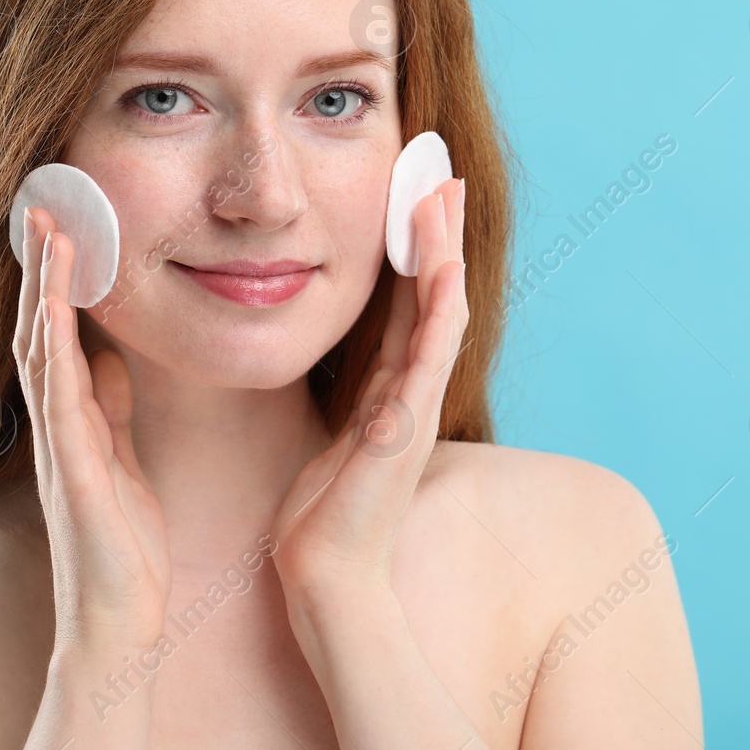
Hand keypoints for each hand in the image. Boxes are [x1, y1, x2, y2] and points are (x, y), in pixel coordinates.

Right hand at [14, 207, 171, 651]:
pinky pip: (57, 396)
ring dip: (42, 290)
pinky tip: (54, 310)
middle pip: (40, 327)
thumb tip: (109, 360)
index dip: (58, 279)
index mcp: (75, 420)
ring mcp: (59, 445)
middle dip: (40, 266)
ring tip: (45, 232)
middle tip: (40, 204)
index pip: (58, 333)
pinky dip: (53, 348)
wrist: (115, 623)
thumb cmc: (124, 551)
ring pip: (40, 349)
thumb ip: (112, 412)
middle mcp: (58, 425)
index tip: (64, 224)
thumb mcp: (125, 464)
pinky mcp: (71, 470)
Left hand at [269, 177, 467, 601]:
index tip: (405, 194)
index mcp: (387, 392)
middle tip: (439, 172)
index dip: (407, 249)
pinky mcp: (411, 424)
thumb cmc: (318, 519)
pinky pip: (431, 351)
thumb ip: (335, 401)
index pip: (403, 304)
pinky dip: (438, 303)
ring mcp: (417, 406)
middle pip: (429, 294)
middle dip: (434, 232)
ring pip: (439, 310)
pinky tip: (441, 261)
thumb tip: (305, 361)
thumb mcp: (326, 438)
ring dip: (443, 250)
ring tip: (444, 193)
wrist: (327, 576)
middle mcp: (410, 391)